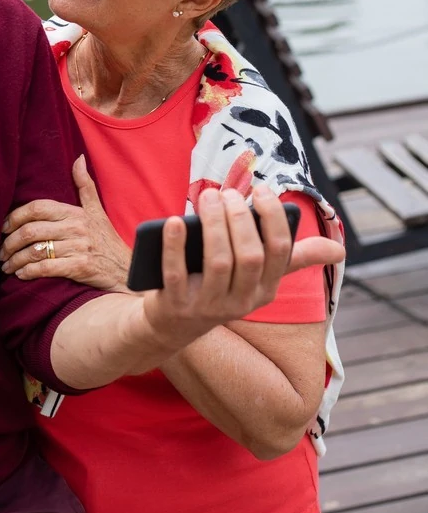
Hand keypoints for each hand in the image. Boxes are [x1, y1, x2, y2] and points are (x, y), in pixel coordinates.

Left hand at [0, 155, 129, 289]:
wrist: (127, 270)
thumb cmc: (107, 240)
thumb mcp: (97, 210)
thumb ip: (84, 186)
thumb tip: (78, 158)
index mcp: (75, 212)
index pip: (37, 207)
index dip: (15, 216)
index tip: (3, 228)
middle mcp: (76, 227)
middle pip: (31, 230)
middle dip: (9, 242)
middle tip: (1, 252)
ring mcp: (78, 247)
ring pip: (35, 251)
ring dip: (15, 260)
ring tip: (7, 266)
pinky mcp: (80, 268)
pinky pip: (46, 268)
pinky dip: (29, 272)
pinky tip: (20, 274)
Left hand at [143, 183, 343, 346]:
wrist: (174, 323)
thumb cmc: (221, 285)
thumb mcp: (258, 277)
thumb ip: (293, 258)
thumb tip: (340, 252)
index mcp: (266, 289)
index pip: (280, 252)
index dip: (273, 217)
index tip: (261, 189)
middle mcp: (242, 302)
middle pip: (249, 256)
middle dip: (239, 220)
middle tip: (226, 192)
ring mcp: (209, 306)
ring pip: (218, 262)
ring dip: (213, 225)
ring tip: (208, 197)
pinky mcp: (177, 306)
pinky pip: (176, 274)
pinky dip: (175, 246)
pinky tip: (174, 221)